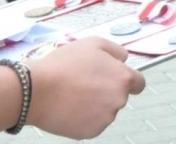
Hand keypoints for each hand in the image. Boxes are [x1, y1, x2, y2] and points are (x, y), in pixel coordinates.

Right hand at [27, 36, 145, 137]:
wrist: (37, 90)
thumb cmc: (64, 65)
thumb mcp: (94, 43)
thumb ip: (116, 50)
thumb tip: (124, 60)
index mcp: (123, 79)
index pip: (138, 84)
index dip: (128, 80)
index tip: (116, 79)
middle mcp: (118, 101)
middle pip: (118, 97)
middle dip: (107, 91)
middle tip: (85, 83)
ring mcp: (104, 119)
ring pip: (105, 111)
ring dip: (95, 105)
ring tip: (73, 94)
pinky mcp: (90, 133)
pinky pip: (91, 124)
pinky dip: (83, 118)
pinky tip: (69, 107)